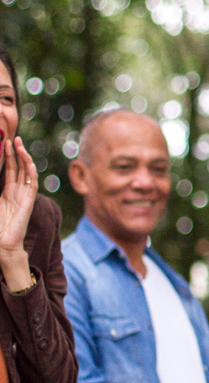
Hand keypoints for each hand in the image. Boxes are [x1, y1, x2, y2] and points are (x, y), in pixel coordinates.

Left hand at [0, 137, 36, 290]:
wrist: (2, 246)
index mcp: (5, 194)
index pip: (7, 171)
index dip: (6, 156)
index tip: (3, 142)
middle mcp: (15, 193)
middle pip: (17, 168)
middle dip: (15, 152)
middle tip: (12, 137)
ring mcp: (23, 197)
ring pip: (26, 172)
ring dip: (23, 157)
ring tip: (18, 143)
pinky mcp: (28, 202)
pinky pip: (32, 183)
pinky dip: (30, 170)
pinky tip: (26, 159)